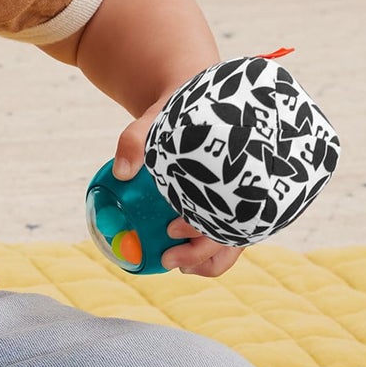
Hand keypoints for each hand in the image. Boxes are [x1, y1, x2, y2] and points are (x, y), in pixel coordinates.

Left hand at [112, 99, 245, 278]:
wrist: (204, 101)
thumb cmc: (179, 113)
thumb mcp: (154, 118)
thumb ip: (135, 139)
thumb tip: (120, 172)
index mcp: (231, 170)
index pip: (224, 211)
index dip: (199, 227)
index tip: (171, 228)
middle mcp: (244, 189)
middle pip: (233, 235)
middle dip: (201, 253)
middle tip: (168, 258)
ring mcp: (242, 201)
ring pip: (236, 243)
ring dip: (209, 260)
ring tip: (178, 265)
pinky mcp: (236, 207)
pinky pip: (230, 238)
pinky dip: (212, 253)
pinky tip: (187, 259)